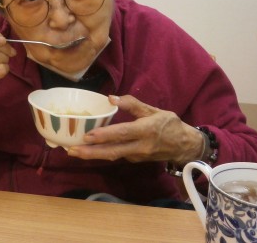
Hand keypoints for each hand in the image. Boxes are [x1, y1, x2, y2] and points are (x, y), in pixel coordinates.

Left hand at [67, 95, 202, 163]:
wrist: (184, 146)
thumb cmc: (169, 124)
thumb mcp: (154, 110)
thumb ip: (133, 104)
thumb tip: (111, 98)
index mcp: (145, 130)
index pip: (122, 134)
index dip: (105, 135)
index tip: (88, 136)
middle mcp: (140, 146)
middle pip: (112, 151)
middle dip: (91, 153)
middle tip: (71, 150)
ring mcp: (136, 156)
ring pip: (112, 156)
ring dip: (93, 155)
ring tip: (74, 151)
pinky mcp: (134, 159)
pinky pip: (116, 155)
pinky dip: (102, 153)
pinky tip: (89, 149)